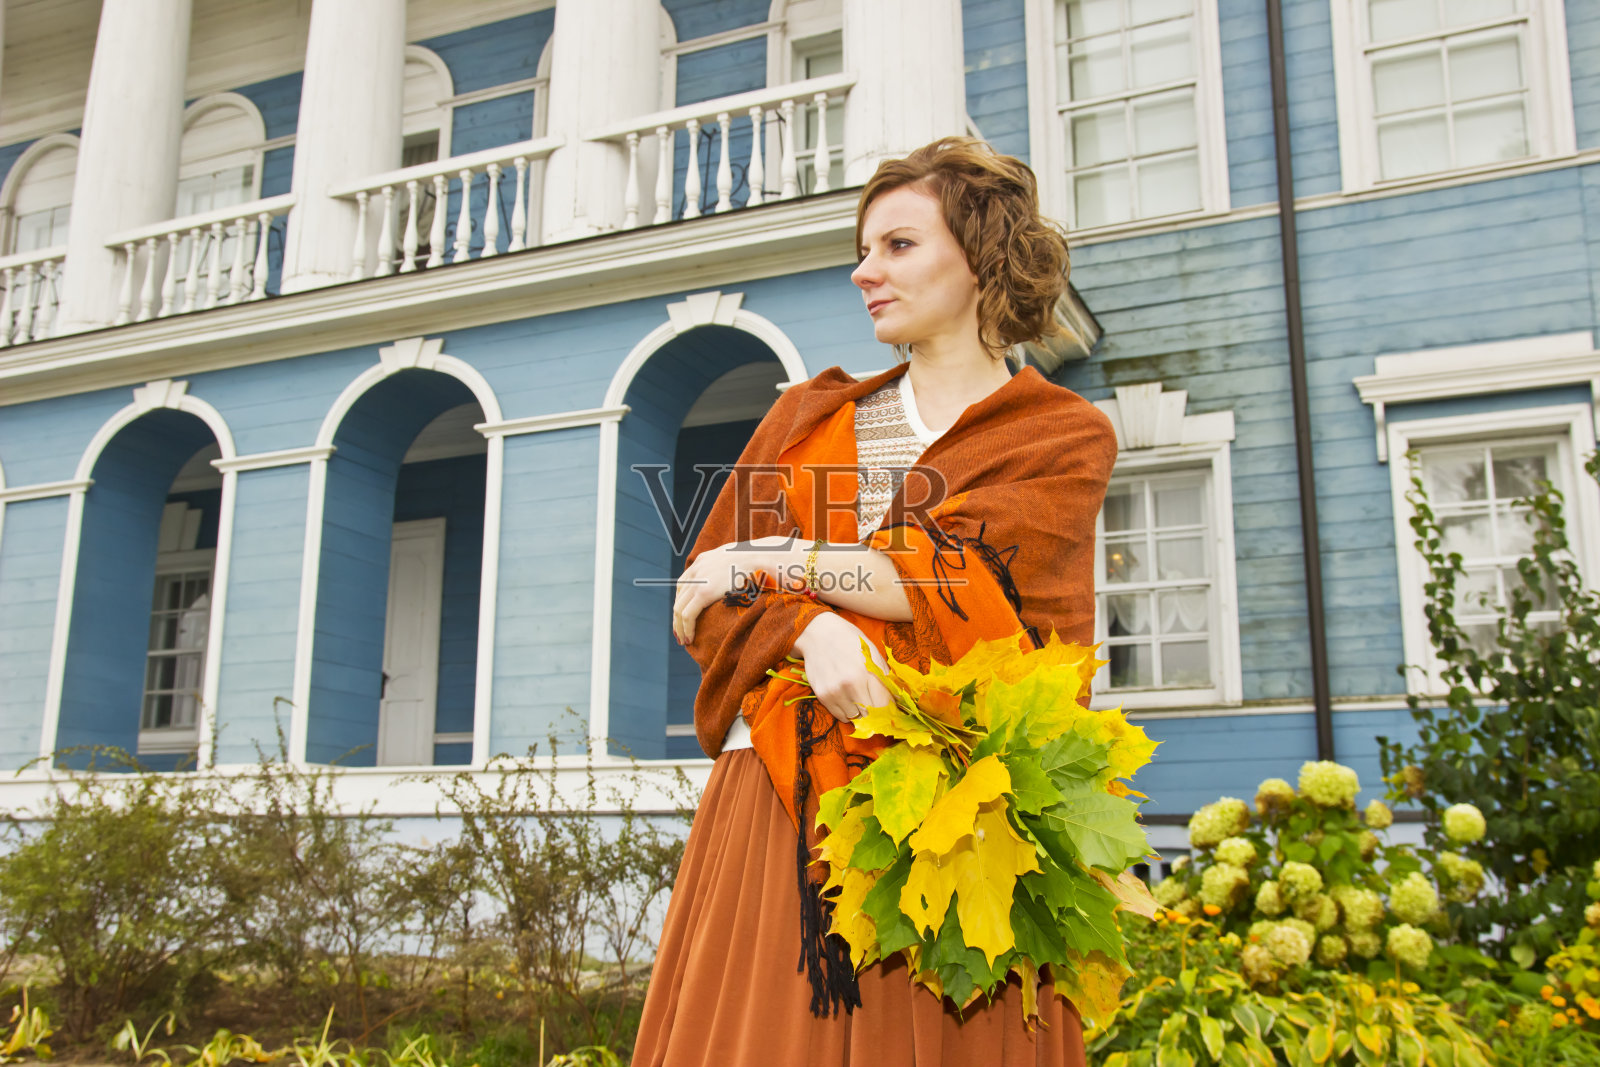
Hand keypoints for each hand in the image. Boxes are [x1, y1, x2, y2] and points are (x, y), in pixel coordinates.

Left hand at [673, 539, 791, 644]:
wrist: (760, 556)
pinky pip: (688, 614)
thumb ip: (728, 567)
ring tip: (684, 640)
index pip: (684, 583)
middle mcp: (697, 569)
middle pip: (679, 597)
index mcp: (703, 560)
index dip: (682, 602)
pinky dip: (686, 628)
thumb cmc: (757, 559)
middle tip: (680, 633)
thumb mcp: (737, 558)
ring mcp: (698, 581)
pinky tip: (689, 638)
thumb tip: (735, 575)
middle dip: (677, 617)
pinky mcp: (704, 592)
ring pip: (679, 609)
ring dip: (679, 626)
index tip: (683, 616)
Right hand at [791, 613, 891, 724]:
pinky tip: (846, 698)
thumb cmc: (851, 642)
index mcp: (868, 672)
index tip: (890, 710)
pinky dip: (846, 712)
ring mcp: (835, 691)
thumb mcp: (874, 654)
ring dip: (860, 713)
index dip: (889, 710)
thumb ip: (886, 678)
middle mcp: (851, 684)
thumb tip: (898, 701)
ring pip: (855, 718)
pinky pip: (840, 716)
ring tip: (859, 698)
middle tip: (875, 706)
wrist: (820, 633)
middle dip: (876, 713)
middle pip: (870, 715)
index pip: (884, 705)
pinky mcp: (822, 695)